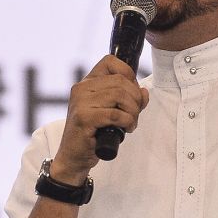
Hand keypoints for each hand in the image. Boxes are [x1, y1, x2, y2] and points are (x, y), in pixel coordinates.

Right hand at [51, 55, 148, 183]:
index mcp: (87, 82)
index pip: (110, 62)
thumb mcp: (113, 111)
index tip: (132, 93)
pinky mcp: (84, 118)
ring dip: (133, 112)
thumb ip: (129, 99)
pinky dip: (127, 122)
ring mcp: (81, 102)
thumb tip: (144, 92)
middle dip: (135, 99)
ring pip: (120, 95)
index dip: (128, 74)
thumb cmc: (93, 133)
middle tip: (134, 114)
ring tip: (130, 123)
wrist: (74, 156)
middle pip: (121, 81)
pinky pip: (116, 114)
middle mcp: (82, 88)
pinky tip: (125, 129)